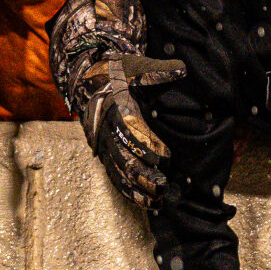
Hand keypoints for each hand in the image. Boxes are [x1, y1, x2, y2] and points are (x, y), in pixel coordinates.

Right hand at [49, 0, 181, 209]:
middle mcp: (107, 128)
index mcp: (116, 106)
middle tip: (164, 185)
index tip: (166, 156)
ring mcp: (103, 143)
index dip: (147, 145)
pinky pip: (114, 176)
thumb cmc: (117, 72)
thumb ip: (158, 70)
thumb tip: (182, 68)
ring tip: (158, 200)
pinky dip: (129, 191)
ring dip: (138, 187)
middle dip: (143, 174)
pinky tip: (146, 203)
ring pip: (118, 170)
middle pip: (123, 156)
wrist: (88, 79)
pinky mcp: (104, 153)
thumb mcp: (136, 66)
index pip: (130, 130)